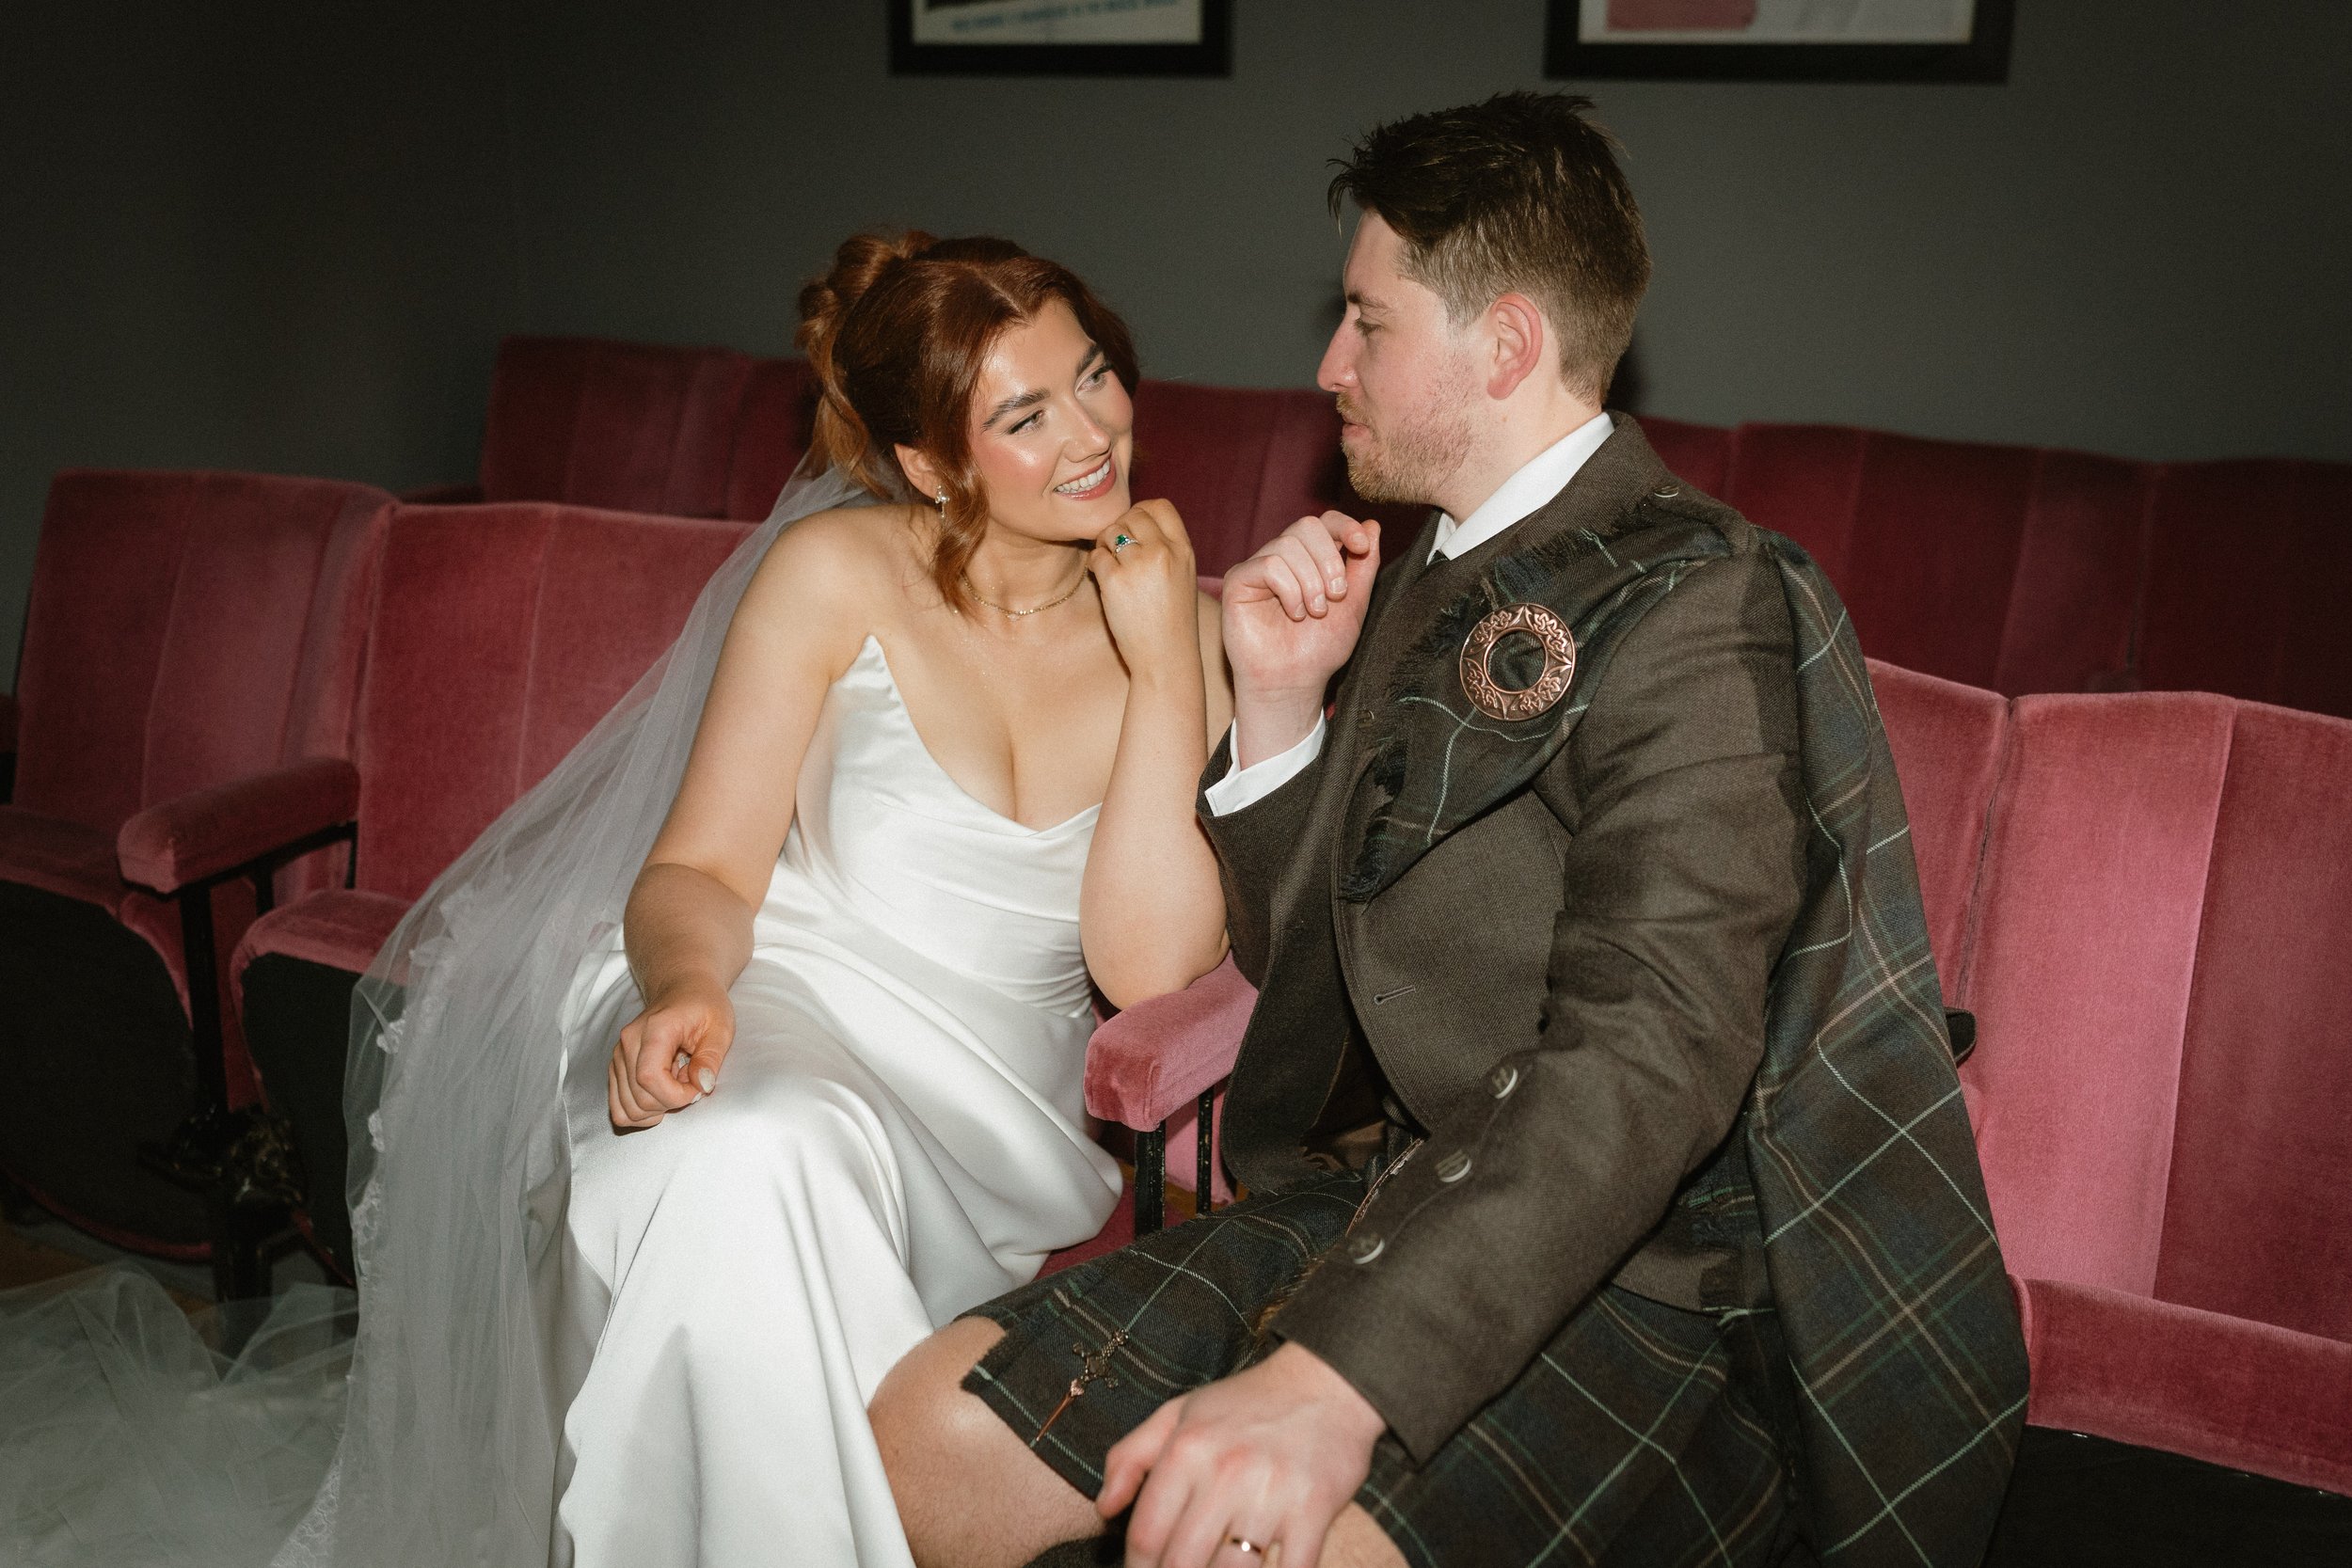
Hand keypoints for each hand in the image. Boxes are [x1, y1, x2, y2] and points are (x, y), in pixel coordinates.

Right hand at [608, 978, 733, 1128]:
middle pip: (638, 1097)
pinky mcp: (616, 1068)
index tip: (698, 1088)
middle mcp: (628, 1042)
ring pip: (626, 1108)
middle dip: (670, 1103)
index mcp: (654, 1029)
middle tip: (691, 1084)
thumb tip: (702, 1086)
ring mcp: (618, 1056)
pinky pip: (618, 1107)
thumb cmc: (703, 1005)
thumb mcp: (721, 1027)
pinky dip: (641, 1111)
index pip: (649, 1078)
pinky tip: (661, 1095)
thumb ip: (711, 1058)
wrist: (682, 989)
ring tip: (676, 1085)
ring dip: (656, 1109)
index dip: (675, 1096)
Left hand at [1091, 499, 1201, 676]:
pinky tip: (1105, 581)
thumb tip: (1133, 523)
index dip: (1141, 513)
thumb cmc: (1172, 621)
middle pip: (1132, 515)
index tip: (1135, 531)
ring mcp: (1139, 564)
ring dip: (1104, 545)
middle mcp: (1164, 551)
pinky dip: (1095, 566)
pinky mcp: (1115, 580)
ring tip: (1112, 567)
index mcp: (1184, 549)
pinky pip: (1096, 556)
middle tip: (1118, 552)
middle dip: (1120, 528)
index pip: (1160, 506)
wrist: (1166, 657)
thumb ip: (1166, 548)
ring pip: (1110, 531)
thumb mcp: (1183, 576)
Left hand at [1099, 1342, 1385, 1567]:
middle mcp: (1225, 1471)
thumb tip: (1105, 1508)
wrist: (1328, 1382)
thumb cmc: (1248, 1403)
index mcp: (1187, 1449)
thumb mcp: (1180, 1412)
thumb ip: (1131, 1456)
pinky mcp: (1314, 1509)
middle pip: (1181, 1563)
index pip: (1146, 1535)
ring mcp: (1271, 1492)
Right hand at [1220, 515, 1379, 760]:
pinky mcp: (1239, 581)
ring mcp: (1259, 567)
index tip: (1361, 545)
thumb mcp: (1354, 604)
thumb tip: (1373, 525)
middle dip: (1329, 559)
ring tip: (1314, 612)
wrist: (1294, 681)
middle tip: (1336, 595)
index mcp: (1311, 558)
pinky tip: (1294, 614)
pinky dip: (1289, 590)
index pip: (1325, 521)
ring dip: (1310, 582)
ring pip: (1288, 545)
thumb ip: (1364, 565)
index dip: (1345, 526)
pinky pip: (1269, 565)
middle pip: (1308, 525)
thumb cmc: (1320, 649)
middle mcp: (1284, 557)